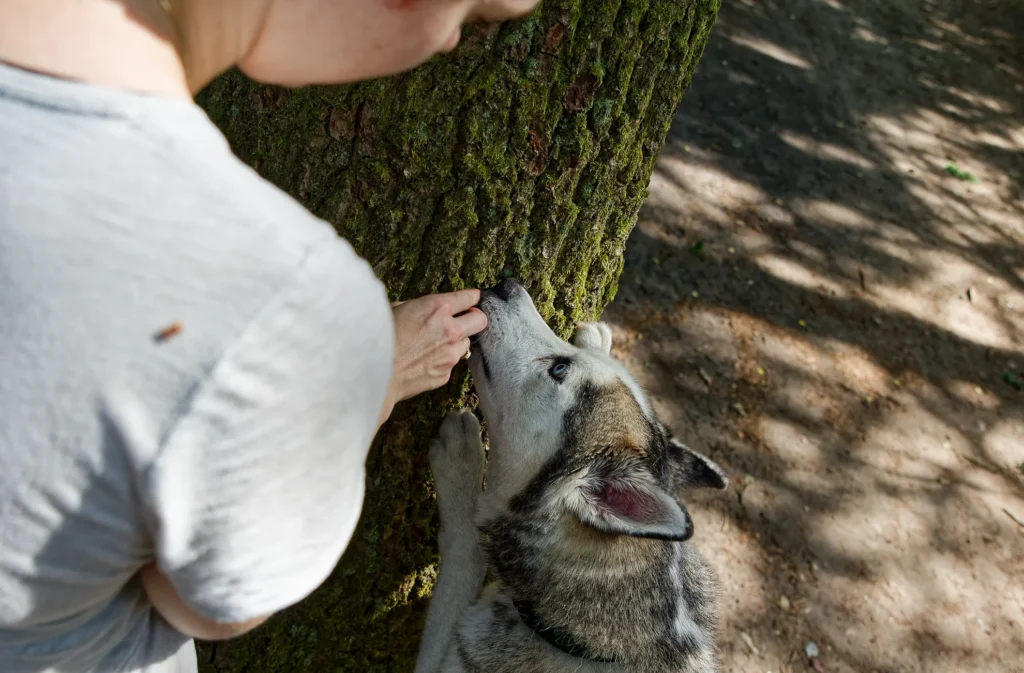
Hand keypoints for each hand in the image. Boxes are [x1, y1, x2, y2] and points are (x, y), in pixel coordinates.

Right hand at [378, 290, 486, 425]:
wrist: (372, 372)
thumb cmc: (377, 337)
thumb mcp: (394, 309)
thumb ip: (415, 307)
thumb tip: (419, 307)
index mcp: (437, 308)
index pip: (468, 298)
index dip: (472, 297)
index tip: (473, 298)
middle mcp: (450, 329)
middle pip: (480, 320)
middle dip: (475, 318)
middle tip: (466, 319)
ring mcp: (450, 354)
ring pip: (466, 344)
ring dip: (456, 342)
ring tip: (435, 345)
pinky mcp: (446, 374)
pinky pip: (451, 364)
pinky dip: (442, 361)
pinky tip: (425, 362)